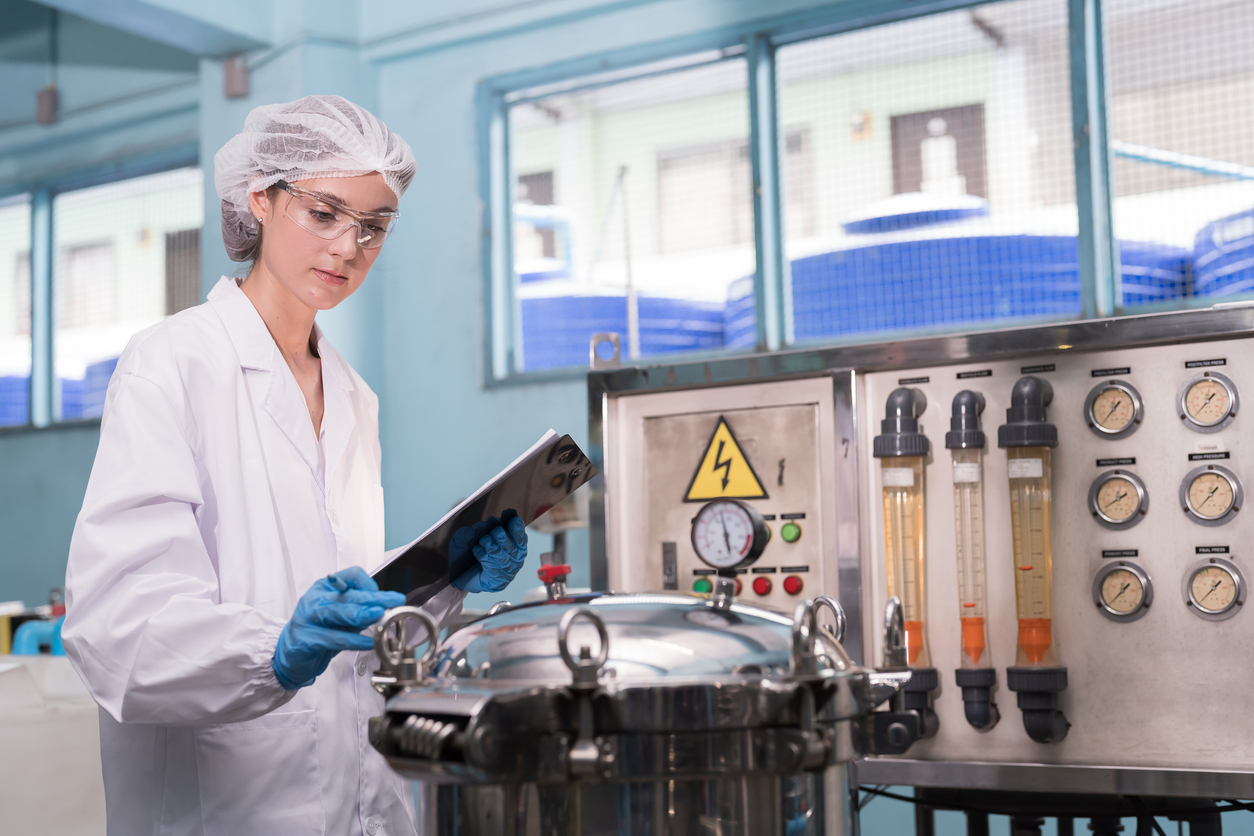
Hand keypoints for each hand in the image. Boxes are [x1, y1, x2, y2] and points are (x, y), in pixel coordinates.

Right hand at [272, 567, 404, 689]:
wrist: (290, 655)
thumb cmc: (318, 632)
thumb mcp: (341, 617)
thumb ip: (359, 610)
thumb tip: (385, 608)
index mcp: (326, 588)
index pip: (351, 576)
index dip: (369, 584)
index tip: (382, 595)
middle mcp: (316, 599)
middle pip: (348, 594)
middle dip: (374, 598)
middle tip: (393, 600)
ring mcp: (309, 618)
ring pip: (338, 612)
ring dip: (361, 613)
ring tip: (379, 615)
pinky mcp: (307, 638)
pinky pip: (334, 638)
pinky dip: (353, 640)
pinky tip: (368, 642)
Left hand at [450, 512, 527, 592]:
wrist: (454, 572)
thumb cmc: (465, 552)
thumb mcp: (469, 534)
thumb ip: (482, 528)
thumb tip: (494, 521)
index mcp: (512, 542)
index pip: (520, 534)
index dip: (516, 526)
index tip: (509, 517)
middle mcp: (514, 557)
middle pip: (514, 546)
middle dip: (502, 537)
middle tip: (492, 532)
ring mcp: (508, 571)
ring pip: (504, 558)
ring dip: (493, 547)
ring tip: (483, 541)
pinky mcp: (499, 582)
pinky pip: (494, 569)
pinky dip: (485, 558)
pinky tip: (477, 551)